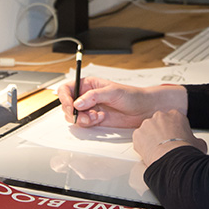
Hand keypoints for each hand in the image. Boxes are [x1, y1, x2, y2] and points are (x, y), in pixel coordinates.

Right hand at [57, 77, 186, 128]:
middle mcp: (86, 96)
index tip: (69, 105)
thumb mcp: (112, 91)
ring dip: (82, 119)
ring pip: (74, 116)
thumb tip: (78, 103)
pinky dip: (89, 123)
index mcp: (88, 84)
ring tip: (96, 117)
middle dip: (73, 112)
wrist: (143, 109)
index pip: (67, 89)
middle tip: (84, 115)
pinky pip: (84, 123)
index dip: (64, 97)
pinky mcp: (95, 119)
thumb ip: (94, 96)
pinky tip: (101, 119)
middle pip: (67, 104)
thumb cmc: (132, 95)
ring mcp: (90, 108)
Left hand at [133, 110, 206, 164]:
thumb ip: (196, 139)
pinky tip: (149, 153)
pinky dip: (142, 145)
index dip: (173, 130)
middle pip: (159, 123)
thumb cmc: (185, 152)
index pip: (173, 119)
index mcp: (176, 115)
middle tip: (165, 145)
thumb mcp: (199, 144)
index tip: (174, 138)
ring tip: (157, 151)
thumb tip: (198, 143)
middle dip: (161, 132)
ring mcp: (147, 124)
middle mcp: (160, 116)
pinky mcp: (137, 134)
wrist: (172, 161)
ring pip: (147, 130)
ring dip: (151, 138)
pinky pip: (139, 139)